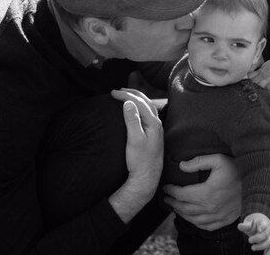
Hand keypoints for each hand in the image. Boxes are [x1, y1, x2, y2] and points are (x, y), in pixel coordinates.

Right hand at [108, 88, 162, 222]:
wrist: (147, 177)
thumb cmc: (140, 160)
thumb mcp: (134, 140)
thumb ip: (132, 120)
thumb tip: (128, 103)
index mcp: (153, 122)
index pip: (139, 102)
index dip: (125, 95)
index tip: (112, 93)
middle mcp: (157, 123)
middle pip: (146, 101)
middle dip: (131, 93)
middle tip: (117, 91)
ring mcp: (156, 129)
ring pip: (147, 107)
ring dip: (136, 99)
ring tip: (125, 96)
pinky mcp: (153, 134)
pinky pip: (147, 114)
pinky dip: (139, 107)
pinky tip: (134, 111)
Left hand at [163, 153, 241, 229]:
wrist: (257, 184)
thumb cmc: (237, 170)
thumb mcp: (218, 160)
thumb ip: (198, 162)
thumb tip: (181, 166)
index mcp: (206, 193)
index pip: (181, 194)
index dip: (171, 191)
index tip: (166, 187)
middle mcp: (210, 207)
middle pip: (184, 208)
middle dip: (173, 203)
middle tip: (167, 198)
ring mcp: (217, 216)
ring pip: (192, 219)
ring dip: (181, 213)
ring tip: (175, 207)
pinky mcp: (224, 220)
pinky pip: (205, 226)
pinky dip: (195, 222)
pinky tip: (192, 217)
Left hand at [238, 213, 269, 254]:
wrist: (259, 226)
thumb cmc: (253, 225)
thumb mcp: (249, 224)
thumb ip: (245, 226)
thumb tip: (239, 226)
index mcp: (263, 223)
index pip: (264, 225)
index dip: (262, 227)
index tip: (259, 230)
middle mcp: (268, 231)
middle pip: (265, 234)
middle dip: (258, 238)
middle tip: (249, 240)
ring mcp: (269, 237)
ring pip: (268, 242)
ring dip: (261, 246)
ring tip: (252, 248)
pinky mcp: (269, 244)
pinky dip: (269, 252)